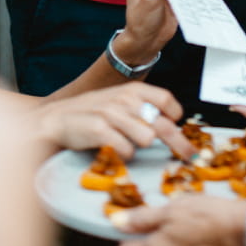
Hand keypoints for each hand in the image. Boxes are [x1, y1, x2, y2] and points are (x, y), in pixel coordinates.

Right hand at [35, 80, 191, 158]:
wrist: (56, 119)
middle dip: (179, 143)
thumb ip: (142, 109)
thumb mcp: (119, 102)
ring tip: (126, 144)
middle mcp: (125, 99)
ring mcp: (112, 113)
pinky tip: (114, 151)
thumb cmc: (92, 113)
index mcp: (133, 90)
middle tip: (189, 156)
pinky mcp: (100, 130)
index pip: (166, 100)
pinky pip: (126, 150)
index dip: (176, 116)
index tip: (179, 128)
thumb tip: (170, 124)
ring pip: (146, 138)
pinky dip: (123, 155)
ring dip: (140, 146)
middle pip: (163, 124)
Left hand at [117, 195, 245, 245]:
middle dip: (149, 236)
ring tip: (184, 220)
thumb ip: (142, 218)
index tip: (131, 219)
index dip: (126, 233)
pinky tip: (196, 229)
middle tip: (163, 214)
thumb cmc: (207, 216)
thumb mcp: (171, 208)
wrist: (242, 230)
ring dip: (169, 239)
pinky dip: (184, 245)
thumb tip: (118, 222)